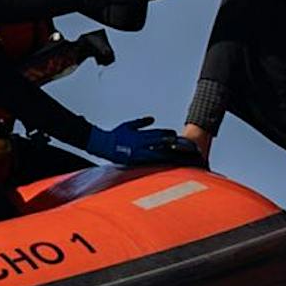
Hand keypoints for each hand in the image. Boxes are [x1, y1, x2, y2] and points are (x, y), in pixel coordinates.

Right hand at [85, 118, 204, 167]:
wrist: (102, 144)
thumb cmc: (116, 135)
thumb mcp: (129, 126)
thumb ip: (141, 123)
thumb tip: (152, 118)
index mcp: (139, 136)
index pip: (157, 135)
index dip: (168, 135)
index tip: (176, 136)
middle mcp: (140, 145)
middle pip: (159, 146)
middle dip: (171, 147)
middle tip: (183, 149)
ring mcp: (137, 155)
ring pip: (156, 156)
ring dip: (167, 157)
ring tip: (177, 159)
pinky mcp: (134, 162)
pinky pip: (148, 164)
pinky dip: (157, 164)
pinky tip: (164, 166)